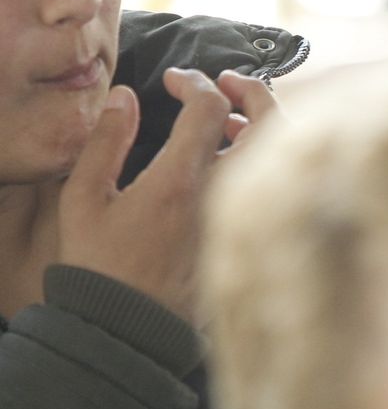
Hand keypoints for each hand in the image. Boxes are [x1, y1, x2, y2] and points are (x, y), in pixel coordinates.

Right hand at [57, 68, 271, 321]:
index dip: (196, 83)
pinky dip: (267, 160)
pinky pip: (280, 186)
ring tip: (230, 119)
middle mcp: (225, 196)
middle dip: (254, 92)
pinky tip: (237, 159)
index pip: (211, 108)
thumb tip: (127, 96)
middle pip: (270, 124)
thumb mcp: (84, 200)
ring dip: (264, 125)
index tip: (176, 80)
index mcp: (182, 182)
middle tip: (227, 82)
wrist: (130, 328)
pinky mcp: (256, 236)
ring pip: (283, 157)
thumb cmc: (100, 266)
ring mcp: (247, 217)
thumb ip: (106, 142)